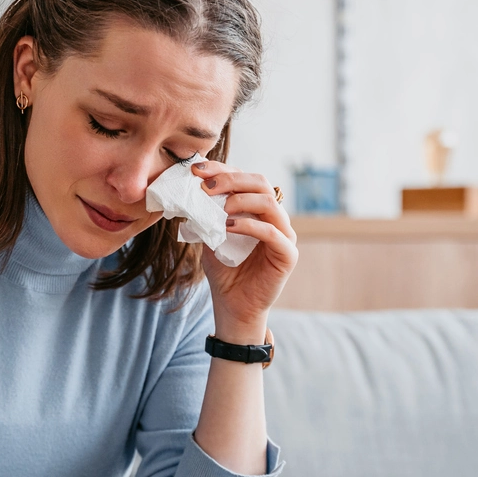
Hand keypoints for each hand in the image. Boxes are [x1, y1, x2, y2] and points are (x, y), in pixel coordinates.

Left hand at [190, 160, 297, 340]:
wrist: (233, 307)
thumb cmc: (225, 271)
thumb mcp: (210, 236)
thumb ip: (207, 214)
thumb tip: (190, 189)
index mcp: (258, 209)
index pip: (244, 179)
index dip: (222, 170)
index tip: (196, 169)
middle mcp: (275, 217)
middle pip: (260, 183)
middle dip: (231, 180)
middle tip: (206, 186)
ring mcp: (284, 235)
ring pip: (269, 202)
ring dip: (241, 200)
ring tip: (220, 209)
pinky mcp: (288, 254)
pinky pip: (272, 232)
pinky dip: (249, 226)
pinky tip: (228, 227)